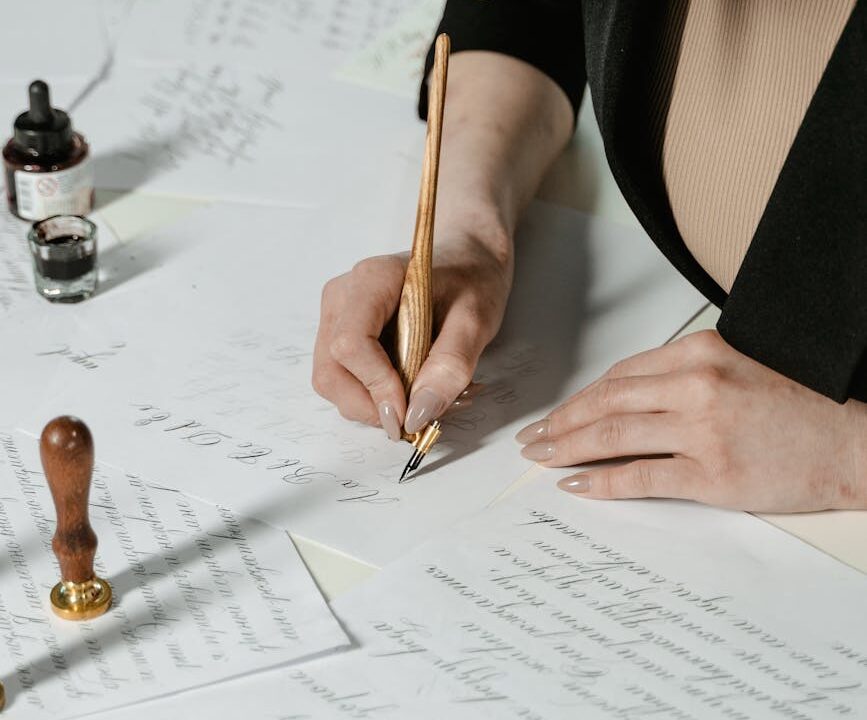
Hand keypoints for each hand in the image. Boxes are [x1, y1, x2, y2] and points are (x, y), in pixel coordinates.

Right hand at [313, 234, 511, 439]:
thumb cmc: (472, 277)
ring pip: (332, 381)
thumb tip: (419, 413)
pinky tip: (407, 390)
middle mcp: (342, 296)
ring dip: (372, 405)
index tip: (409, 414)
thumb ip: (451, 365)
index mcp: (373, 279)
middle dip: (371, 406)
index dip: (376, 386)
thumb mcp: (477, 318)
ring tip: (419, 401)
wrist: (467, 256)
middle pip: (332, 371)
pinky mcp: (340, 334)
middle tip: (417, 417)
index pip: (350, 343)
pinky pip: (343, 378)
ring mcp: (336, 315)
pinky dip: (372, 397)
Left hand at [515, 330, 866, 511]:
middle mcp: (696, 384)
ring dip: (567, 448)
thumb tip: (624, 397)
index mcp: (700, 352)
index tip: (559, 413)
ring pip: (613, 436)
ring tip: (540, 458)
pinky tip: (576, 485)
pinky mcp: (712, 474)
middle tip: (532, 438)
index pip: (620, 375)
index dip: (581, 398)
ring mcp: (702, 430)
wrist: (854, 443)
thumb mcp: (736, 366)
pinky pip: (640, 477)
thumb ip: (682, 374)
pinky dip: (601, 482)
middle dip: (560, 421)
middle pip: (606, 402)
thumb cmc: (797, 406)